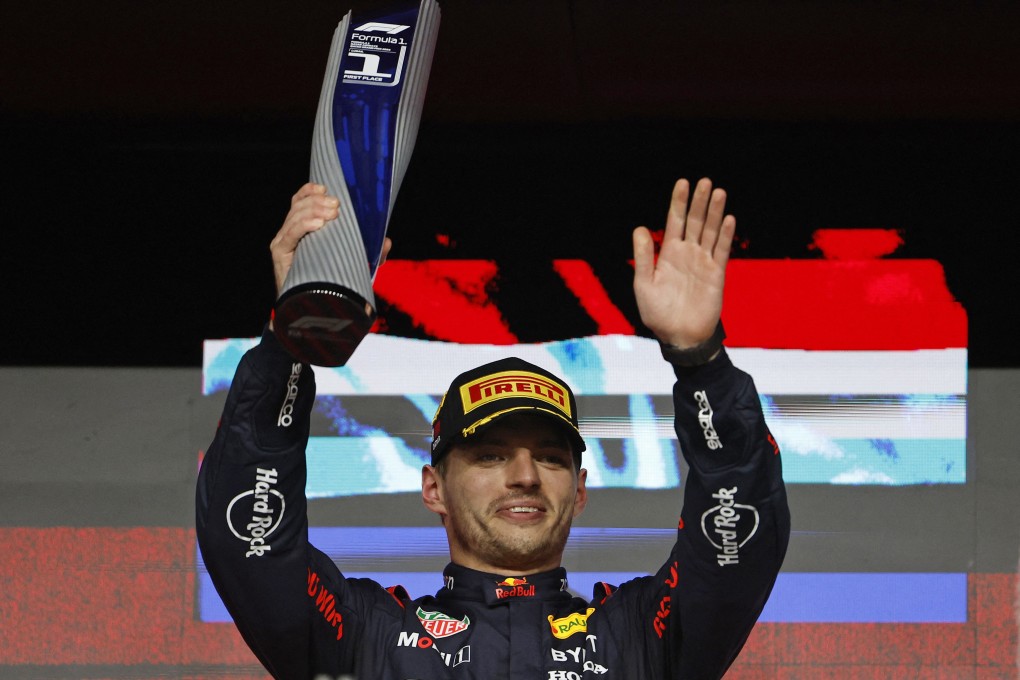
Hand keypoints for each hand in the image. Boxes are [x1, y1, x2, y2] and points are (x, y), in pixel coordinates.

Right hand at [269, 183, 392, 295]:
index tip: (326, 188)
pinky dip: (303, 225)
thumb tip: (386, 242)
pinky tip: (317, 224)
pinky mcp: (280, 253)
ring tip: (332, 214)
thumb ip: (370, 253)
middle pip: (299, 205)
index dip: (311, 191)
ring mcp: (284, 241)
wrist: (312, 310)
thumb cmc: (330, 282)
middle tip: (337, 206)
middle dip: (318, 201)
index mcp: (303, 228)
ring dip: (314, 210)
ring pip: (295, 216)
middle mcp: (291, 232)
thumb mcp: (353, 263)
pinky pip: (289, 234)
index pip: (301, 201)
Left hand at [632, 178, 735, 347]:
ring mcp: (703, 262)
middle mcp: (687, 253)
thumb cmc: (658, 313)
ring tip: (718, 192)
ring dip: (714, 212)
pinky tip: (728, 219)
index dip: (678, 203)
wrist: (679, 336)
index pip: (674, 221)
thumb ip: (644, 256)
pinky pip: (721, 251)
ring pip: (710, 232)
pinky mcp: (716, 274)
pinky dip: (725, 235)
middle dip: (699, 202)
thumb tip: (640, 228)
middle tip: (705, 181)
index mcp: (669, 253)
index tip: (683, 183)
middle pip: (694, 222)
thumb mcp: (644, 283)